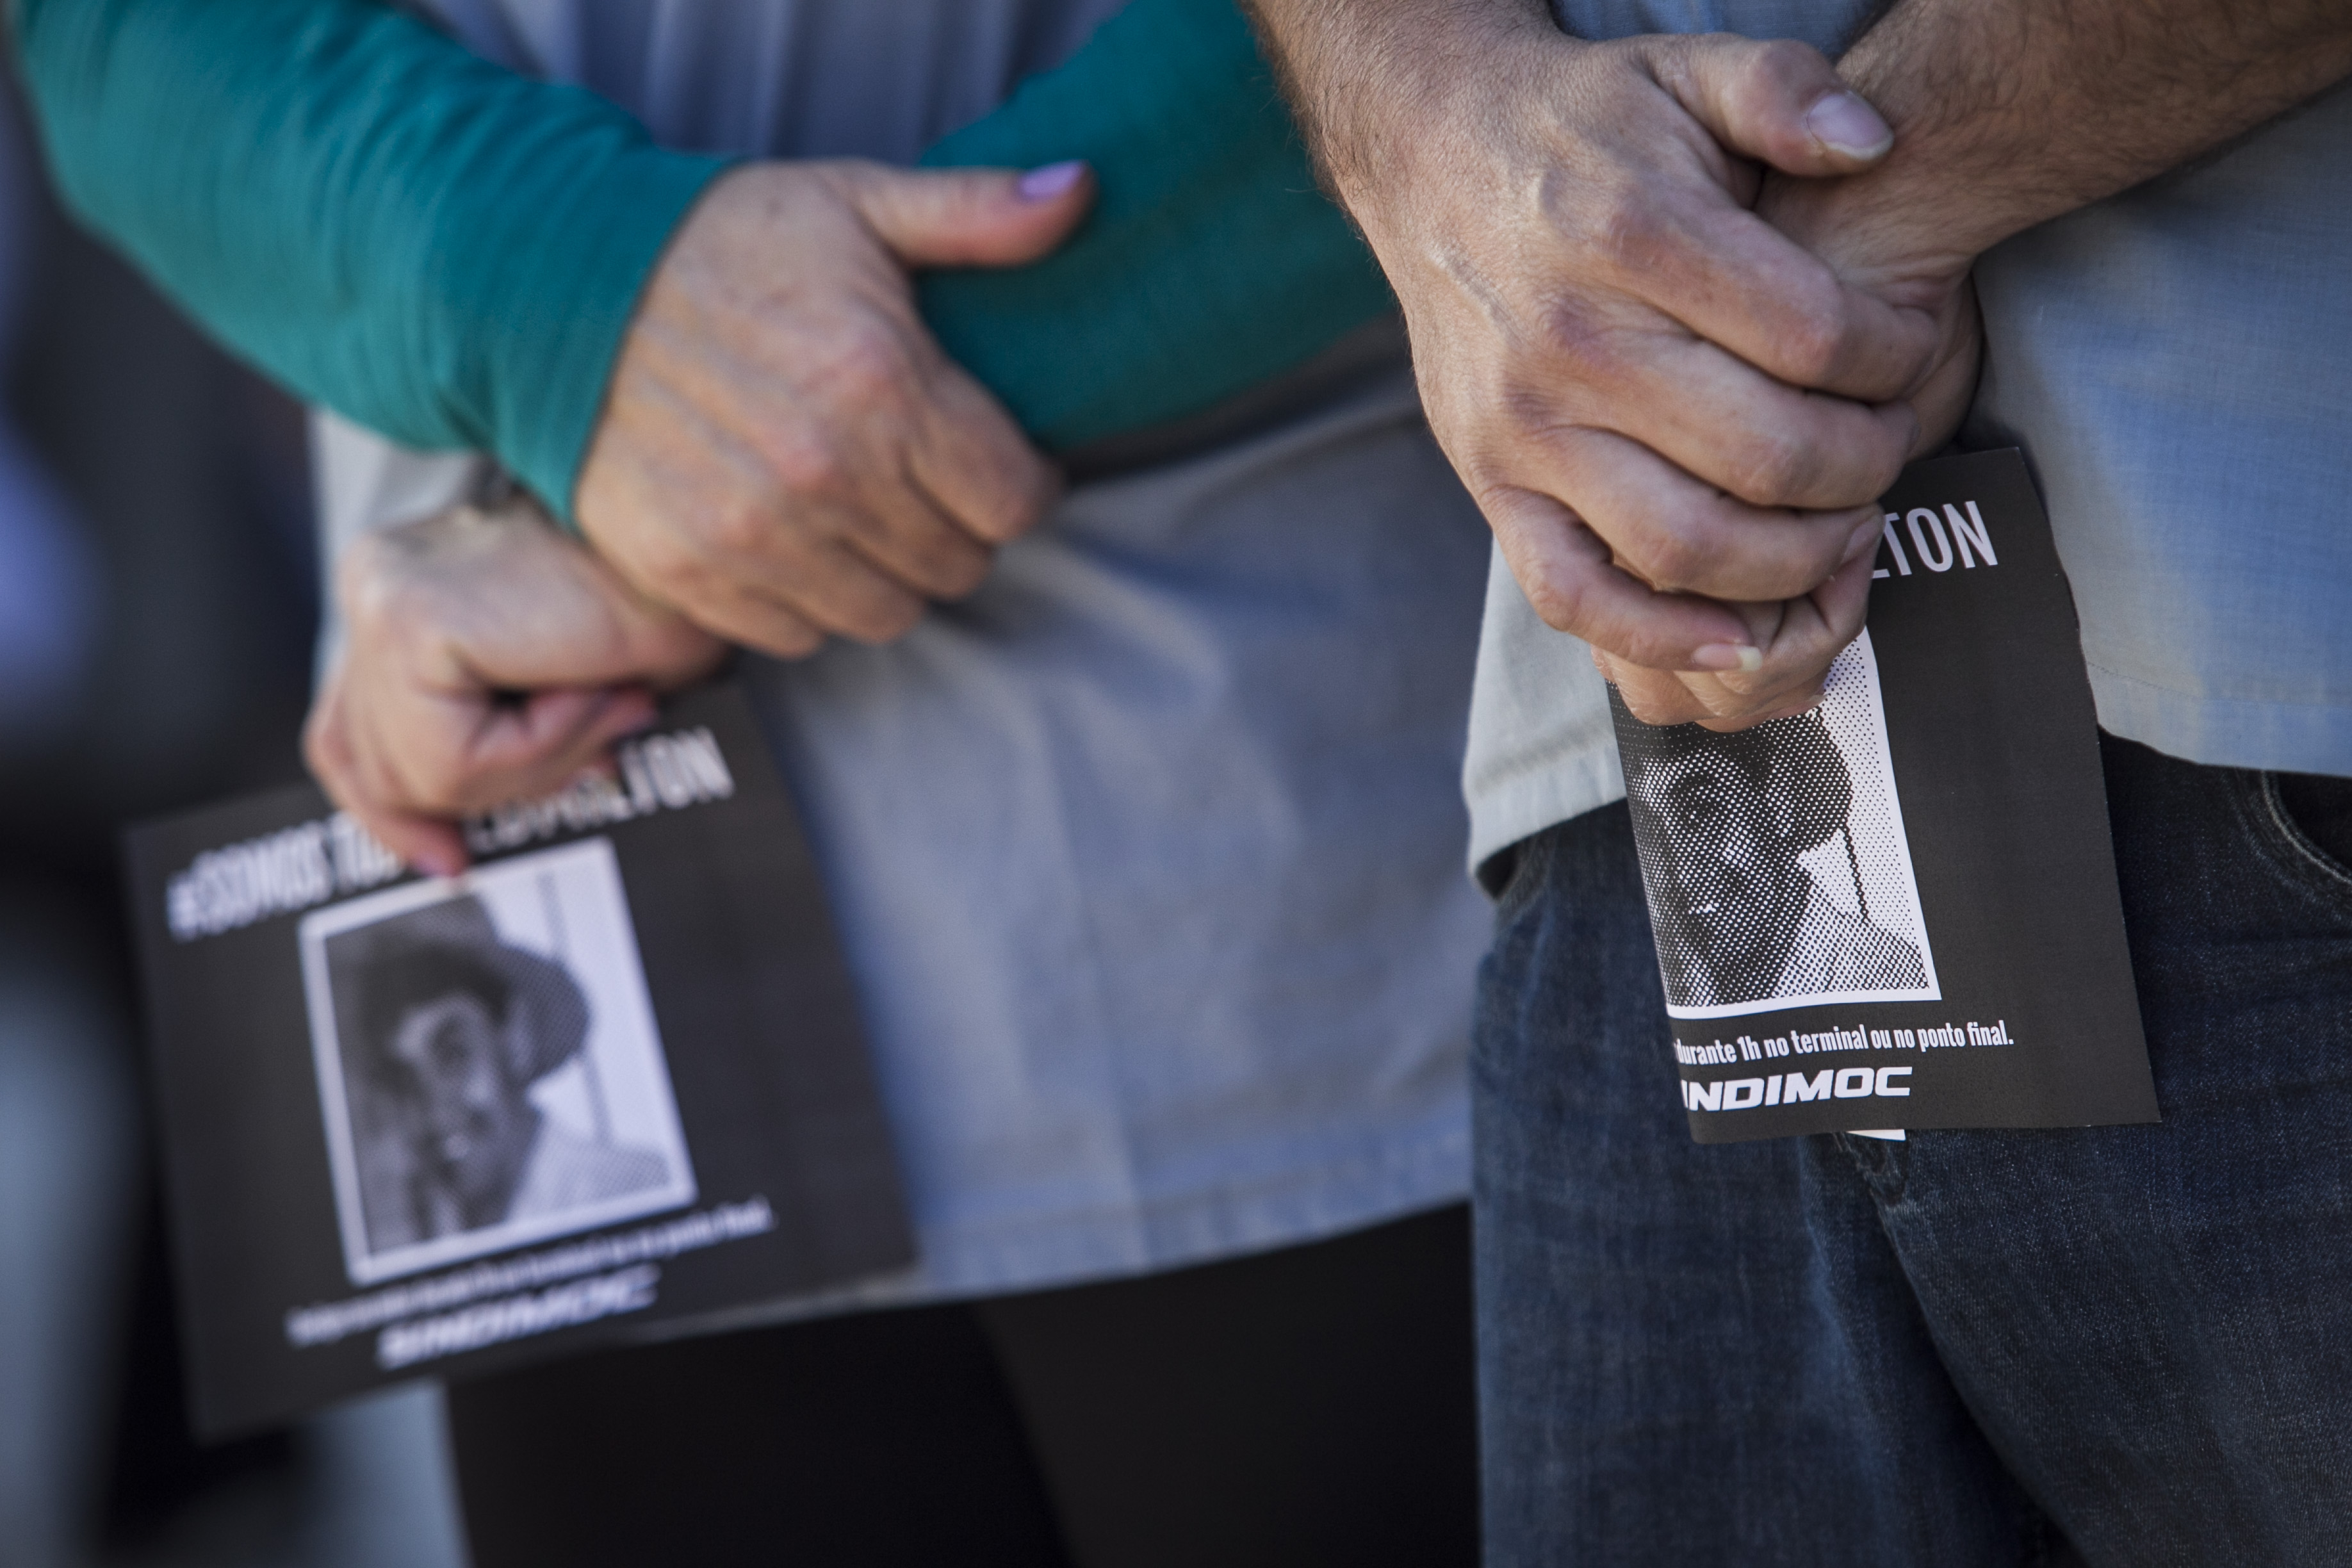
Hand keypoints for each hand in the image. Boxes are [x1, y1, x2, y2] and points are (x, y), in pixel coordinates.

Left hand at [304, 496, 726, 875]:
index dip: (392, 815)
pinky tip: (590, 691)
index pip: (348, 736)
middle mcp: (375, 586)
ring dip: (535, 764)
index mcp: (400, 593)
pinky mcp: (411, 621)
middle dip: (492, 791)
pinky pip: (454, 758)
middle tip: (596, 760)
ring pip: (419, 775)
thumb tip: (451, 837)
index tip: (449, 861)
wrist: (699, 552)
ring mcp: (382, 597)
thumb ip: (487, 748)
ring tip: (607, 706)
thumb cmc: (660, 605)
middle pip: (376, 766)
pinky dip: (539, 748)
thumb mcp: (559, 696)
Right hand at [573, 158, 1094, 656]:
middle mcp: (828, 474)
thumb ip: (977, 215)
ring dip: (890, 574)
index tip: (998, 463)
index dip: (1020, 485)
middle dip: (958, 529)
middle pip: (958, 566)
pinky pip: (799, 635)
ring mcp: (756, 535)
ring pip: (887, 614)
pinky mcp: (692, 575)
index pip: (1015, 501)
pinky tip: (798, 540)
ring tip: (866, 516)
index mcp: (885, 386)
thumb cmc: (722, 240)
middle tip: (925, 485)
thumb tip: (1083, 193)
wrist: (556, 284)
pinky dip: (811, 601)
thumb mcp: (857, 203)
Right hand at [1262, 9, 1945, 674]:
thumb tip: (1876, 144)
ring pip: (1688, 544)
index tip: (1910, 354)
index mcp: (1634, 232)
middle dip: (1864, 468)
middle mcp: (1573, 340)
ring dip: (1794, 560)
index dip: (1896, 361)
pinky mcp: (1490, 482)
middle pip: (1768, 454)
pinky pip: (1575, 595)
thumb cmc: (1582, 125)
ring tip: (1836, 526)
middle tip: (1885, 448)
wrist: (1430, 155)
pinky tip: (1737, 631)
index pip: (1815, 338)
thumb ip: (1789, 91)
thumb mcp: (1685, 69)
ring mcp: (1525, 426)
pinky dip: (1662, 635)